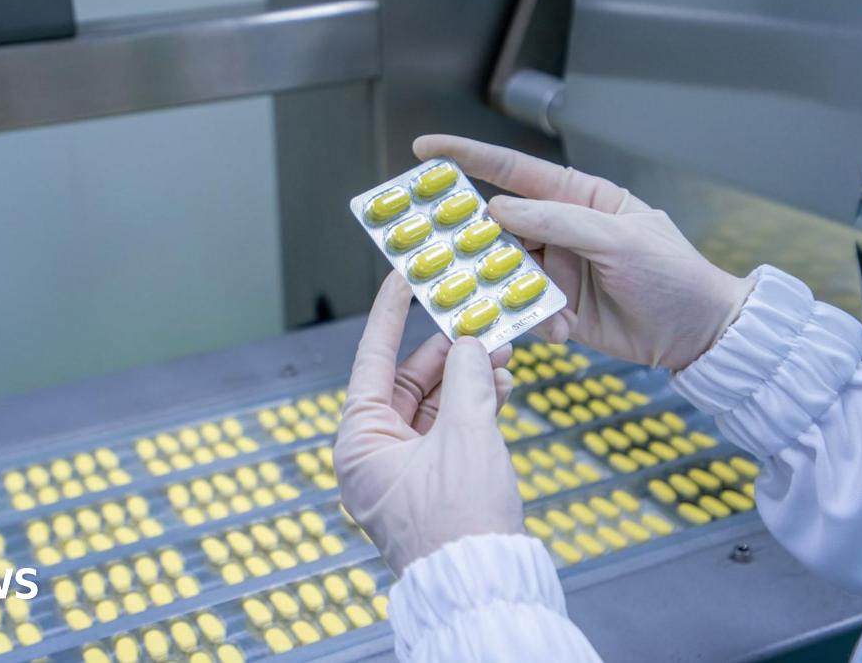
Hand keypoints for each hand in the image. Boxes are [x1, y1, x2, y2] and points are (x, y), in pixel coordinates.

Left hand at [334, 272, 523, 574]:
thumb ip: (470, 379)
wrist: (485, 586)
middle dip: (448, 352)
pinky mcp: (433, 484)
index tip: (403, 275)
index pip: (372, 360)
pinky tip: (502, 388)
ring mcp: (403, 470)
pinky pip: (449, 432)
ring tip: (502, 355)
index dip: (390, 314)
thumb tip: (471, 343)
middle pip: (408, 381)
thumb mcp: (467, 437)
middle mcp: (373, 454)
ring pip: (433, 406)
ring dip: (468, 380)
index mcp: (359, 441)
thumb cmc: (460, 524)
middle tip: (480, 322)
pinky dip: (474, 410)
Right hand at [414, 134, 755, 370]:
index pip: (515, 172)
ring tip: (505, 298)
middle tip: (440, 245)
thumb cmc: (673, 276)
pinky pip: (523, 310)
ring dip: (504, 288)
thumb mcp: (620, 240)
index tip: (426, 150)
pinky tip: (554, 329)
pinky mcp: (556, 310)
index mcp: (579, 199)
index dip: (468, 158)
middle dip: (470, 237)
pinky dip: (530, 320)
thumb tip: (500, 209)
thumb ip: (560, 221)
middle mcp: (560, 231)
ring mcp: (556, 271)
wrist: (700, 336)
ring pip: (506, 273)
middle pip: (499, 227)